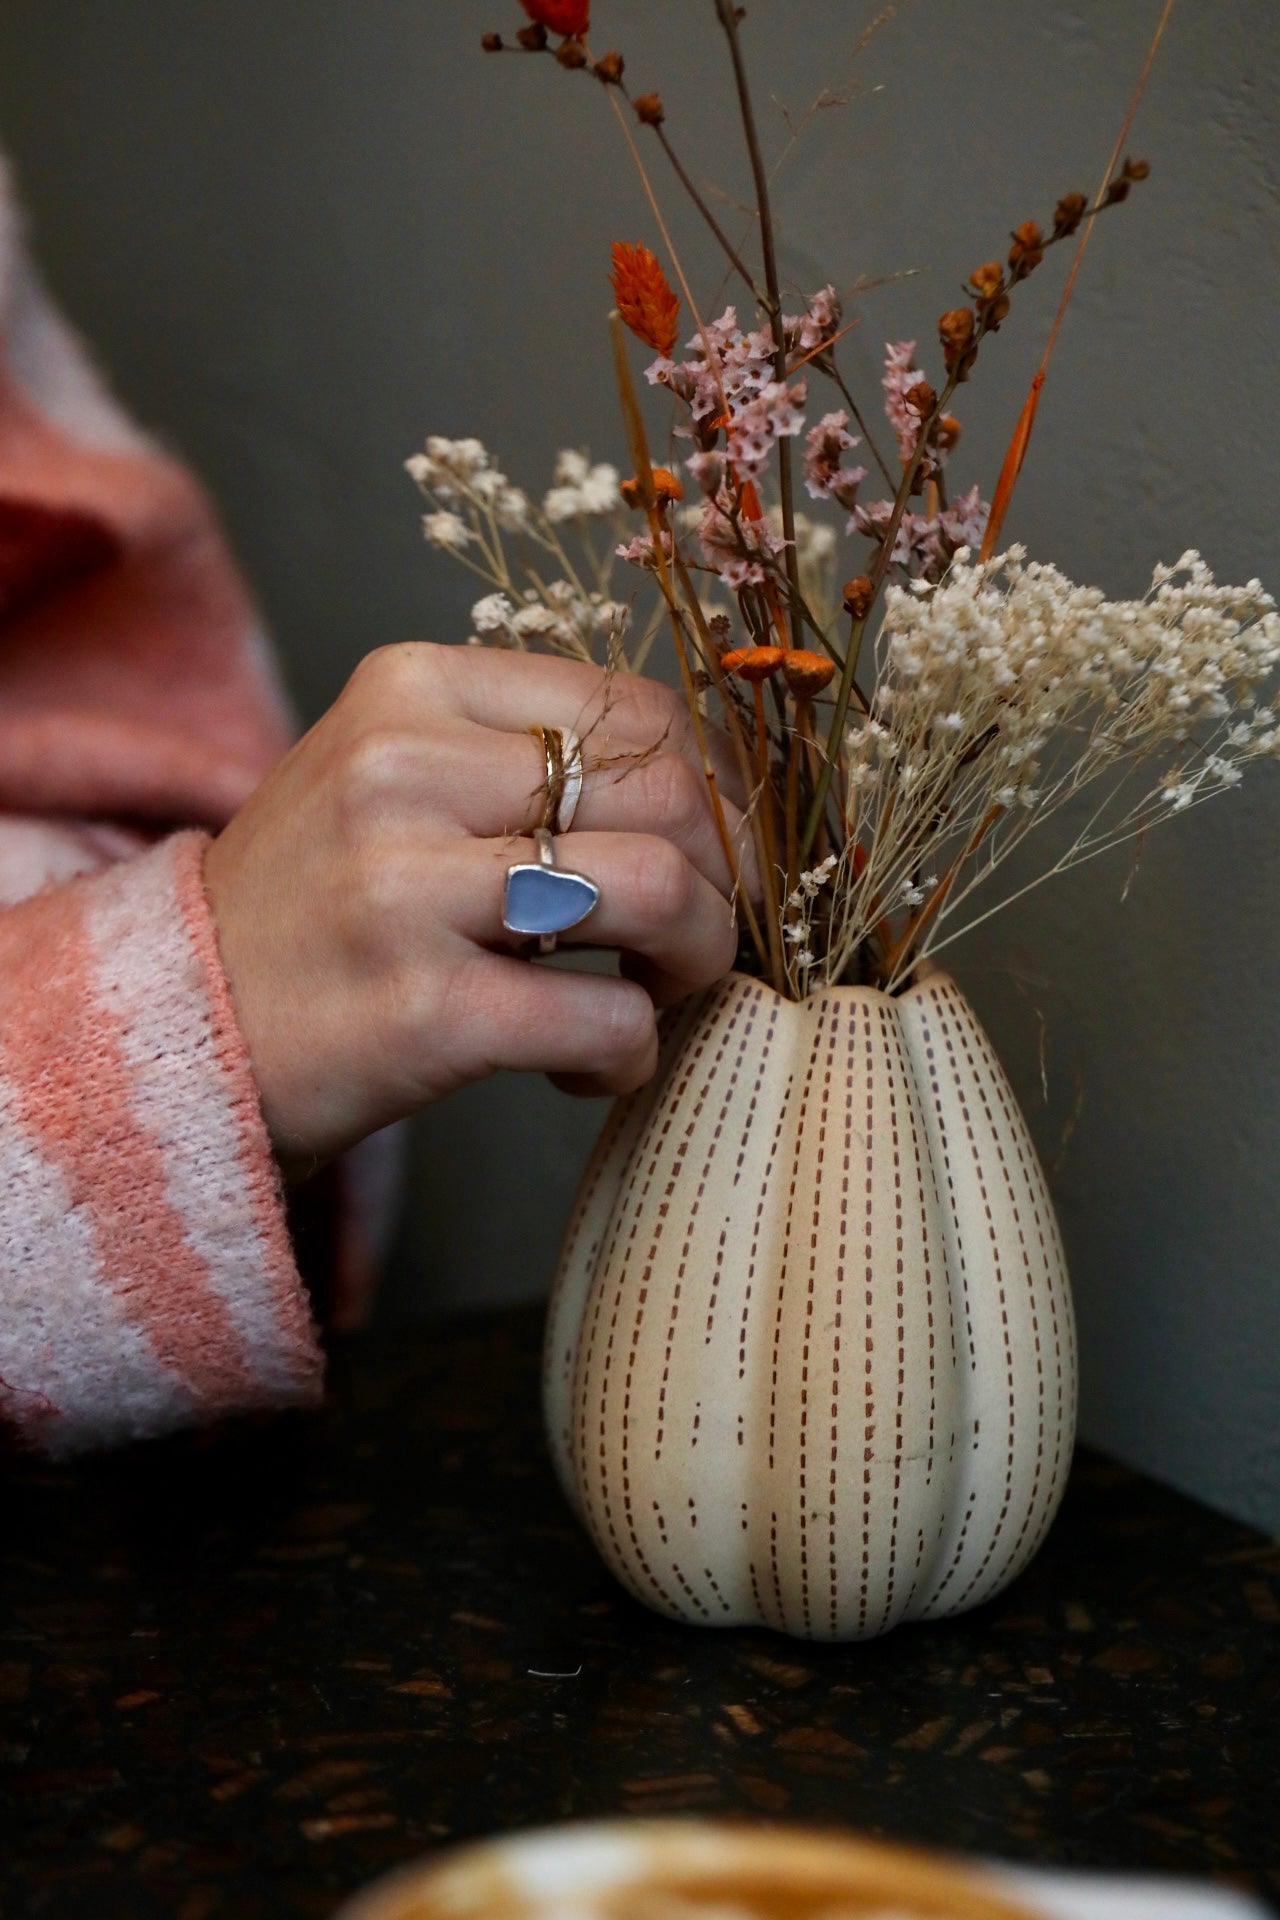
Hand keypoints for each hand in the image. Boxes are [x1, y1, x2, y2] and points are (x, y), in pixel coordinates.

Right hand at [203, 643, 751, 1180]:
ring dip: (695, 957)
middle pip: (666, 795)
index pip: (635, 711)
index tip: (707, 854)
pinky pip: (608, 1019)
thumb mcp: (389, 779)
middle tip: (692, 936)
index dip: (711, 790)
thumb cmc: (313, 907)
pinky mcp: (424, 1012)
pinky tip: (588, 1069)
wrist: (175, 1029)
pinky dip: (630, 1054)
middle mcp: (402, 770)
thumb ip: (518, 758)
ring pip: (656, 890)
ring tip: (652, 993)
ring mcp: (406, 890)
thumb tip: (706, 789)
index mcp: (409, 690)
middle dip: (719, 879)